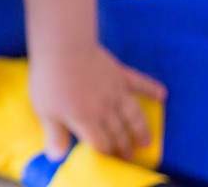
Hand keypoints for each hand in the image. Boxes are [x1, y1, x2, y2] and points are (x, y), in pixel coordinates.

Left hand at [28, 45, 166, 161]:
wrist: (63, 47)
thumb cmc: (51, 79)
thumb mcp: (45, 110)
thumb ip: (54, 134)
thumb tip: (56, 157)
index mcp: (86, 119)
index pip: (101, 143)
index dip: (106, 154)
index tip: (110, 160)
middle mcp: (105, 109)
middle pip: (118, 132)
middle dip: (124, 147)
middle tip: (129, 156)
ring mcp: (115, 90)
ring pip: (133, 115)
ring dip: (141, 129)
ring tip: (146, 142)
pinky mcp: (119, 72)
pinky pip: (139, 81)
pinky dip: (151, 88)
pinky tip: (162, 93)